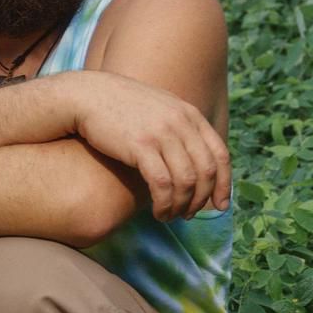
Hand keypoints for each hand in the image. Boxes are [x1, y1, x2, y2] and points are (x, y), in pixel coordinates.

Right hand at [73, 72, 230, 220]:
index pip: (220, 154)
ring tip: (169, 216)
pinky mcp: (140, 146)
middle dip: (201, 200)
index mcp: (190, 115)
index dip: (225, 184)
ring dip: (181, 206)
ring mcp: (162, 133)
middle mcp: (181, 123)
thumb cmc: (120, 108)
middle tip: (188, 216)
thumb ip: (180, 129)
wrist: (87, 95)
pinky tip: (157, 212)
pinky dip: (164, 204)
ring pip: (186, 182)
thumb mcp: (160, 109)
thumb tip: (194, 160)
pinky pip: (163, 184)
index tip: (220, 206)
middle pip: (206, 172)